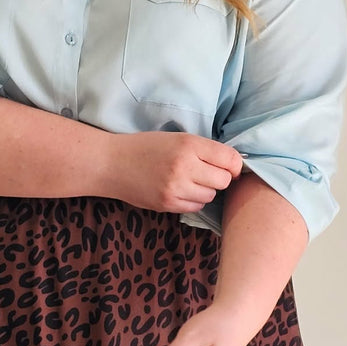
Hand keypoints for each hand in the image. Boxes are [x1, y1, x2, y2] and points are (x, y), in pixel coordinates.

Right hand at [105, 131, 243, 212]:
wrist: (111, 163)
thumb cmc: (146, 147)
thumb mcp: (177, 138)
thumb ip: (205, 150)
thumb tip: (235, 166)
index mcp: (189, 144)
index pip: (230, 159)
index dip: (235, 165)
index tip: (229, 166)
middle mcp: (185, 166)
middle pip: (224, 180)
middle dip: (220, 178)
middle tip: (206, 172)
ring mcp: (176, 188)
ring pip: (211, 195)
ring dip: (205, 189)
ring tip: (189, 180)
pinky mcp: (168, 204)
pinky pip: (196, 207)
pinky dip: (193, 200)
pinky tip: (180, 190)